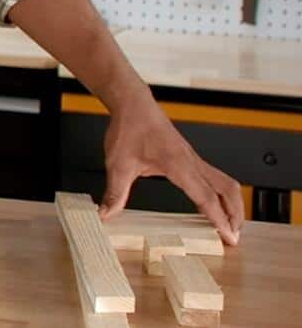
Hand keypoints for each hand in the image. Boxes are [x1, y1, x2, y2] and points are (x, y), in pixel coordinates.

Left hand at [99, 97, 243, 244]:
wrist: (133, 104)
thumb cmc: (129, 128)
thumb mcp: (118, 164)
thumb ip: (115, 192)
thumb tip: (107, 213)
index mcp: (179, 166)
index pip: (207, 198)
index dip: (220, 219)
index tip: (230, 237)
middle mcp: (191, 162)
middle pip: (227, 190)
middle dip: (235, 214)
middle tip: (234, 236)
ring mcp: (193, 158)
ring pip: (224, 182)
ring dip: (232, 203)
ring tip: (229, 223)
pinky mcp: (189, 156)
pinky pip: (213, 176)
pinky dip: (220, 193)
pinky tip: (212, 203)